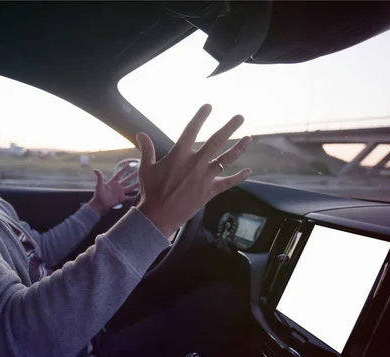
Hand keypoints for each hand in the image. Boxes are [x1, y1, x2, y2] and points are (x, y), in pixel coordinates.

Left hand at [88, 165, 139, 215]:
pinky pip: (129, 197)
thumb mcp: (99, 186)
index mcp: (113, 182)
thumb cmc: (98, 195)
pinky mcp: (121, 199)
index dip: (123, 169)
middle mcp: (118, 186)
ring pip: (130, 188)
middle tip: (139, 171)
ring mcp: (120, 193)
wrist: (99, 206)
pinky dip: (133, 197)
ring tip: (141, 182)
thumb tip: (95, 170)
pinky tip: (138, 195)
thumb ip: (99, 178)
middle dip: (132, 175)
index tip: (128, 164)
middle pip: (127, 180)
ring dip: (135, 185)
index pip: (119, 174)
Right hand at [136, 104, 251, 236]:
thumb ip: (147, 149)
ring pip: (226, 159)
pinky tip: (248, 171)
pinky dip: (238, 177)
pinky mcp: (210, 191)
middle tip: (240, 117)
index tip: (209, 107)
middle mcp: (195, 163)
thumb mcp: (146, 168)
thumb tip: (141, 134)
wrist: (158, 216)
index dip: (200, 117)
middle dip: (229, 127)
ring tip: (248, 138)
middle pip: (216, 141)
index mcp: (179, 155)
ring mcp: (204, 177)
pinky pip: (228, 183)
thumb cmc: (151, 191)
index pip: (191, 130)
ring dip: (238, 148)